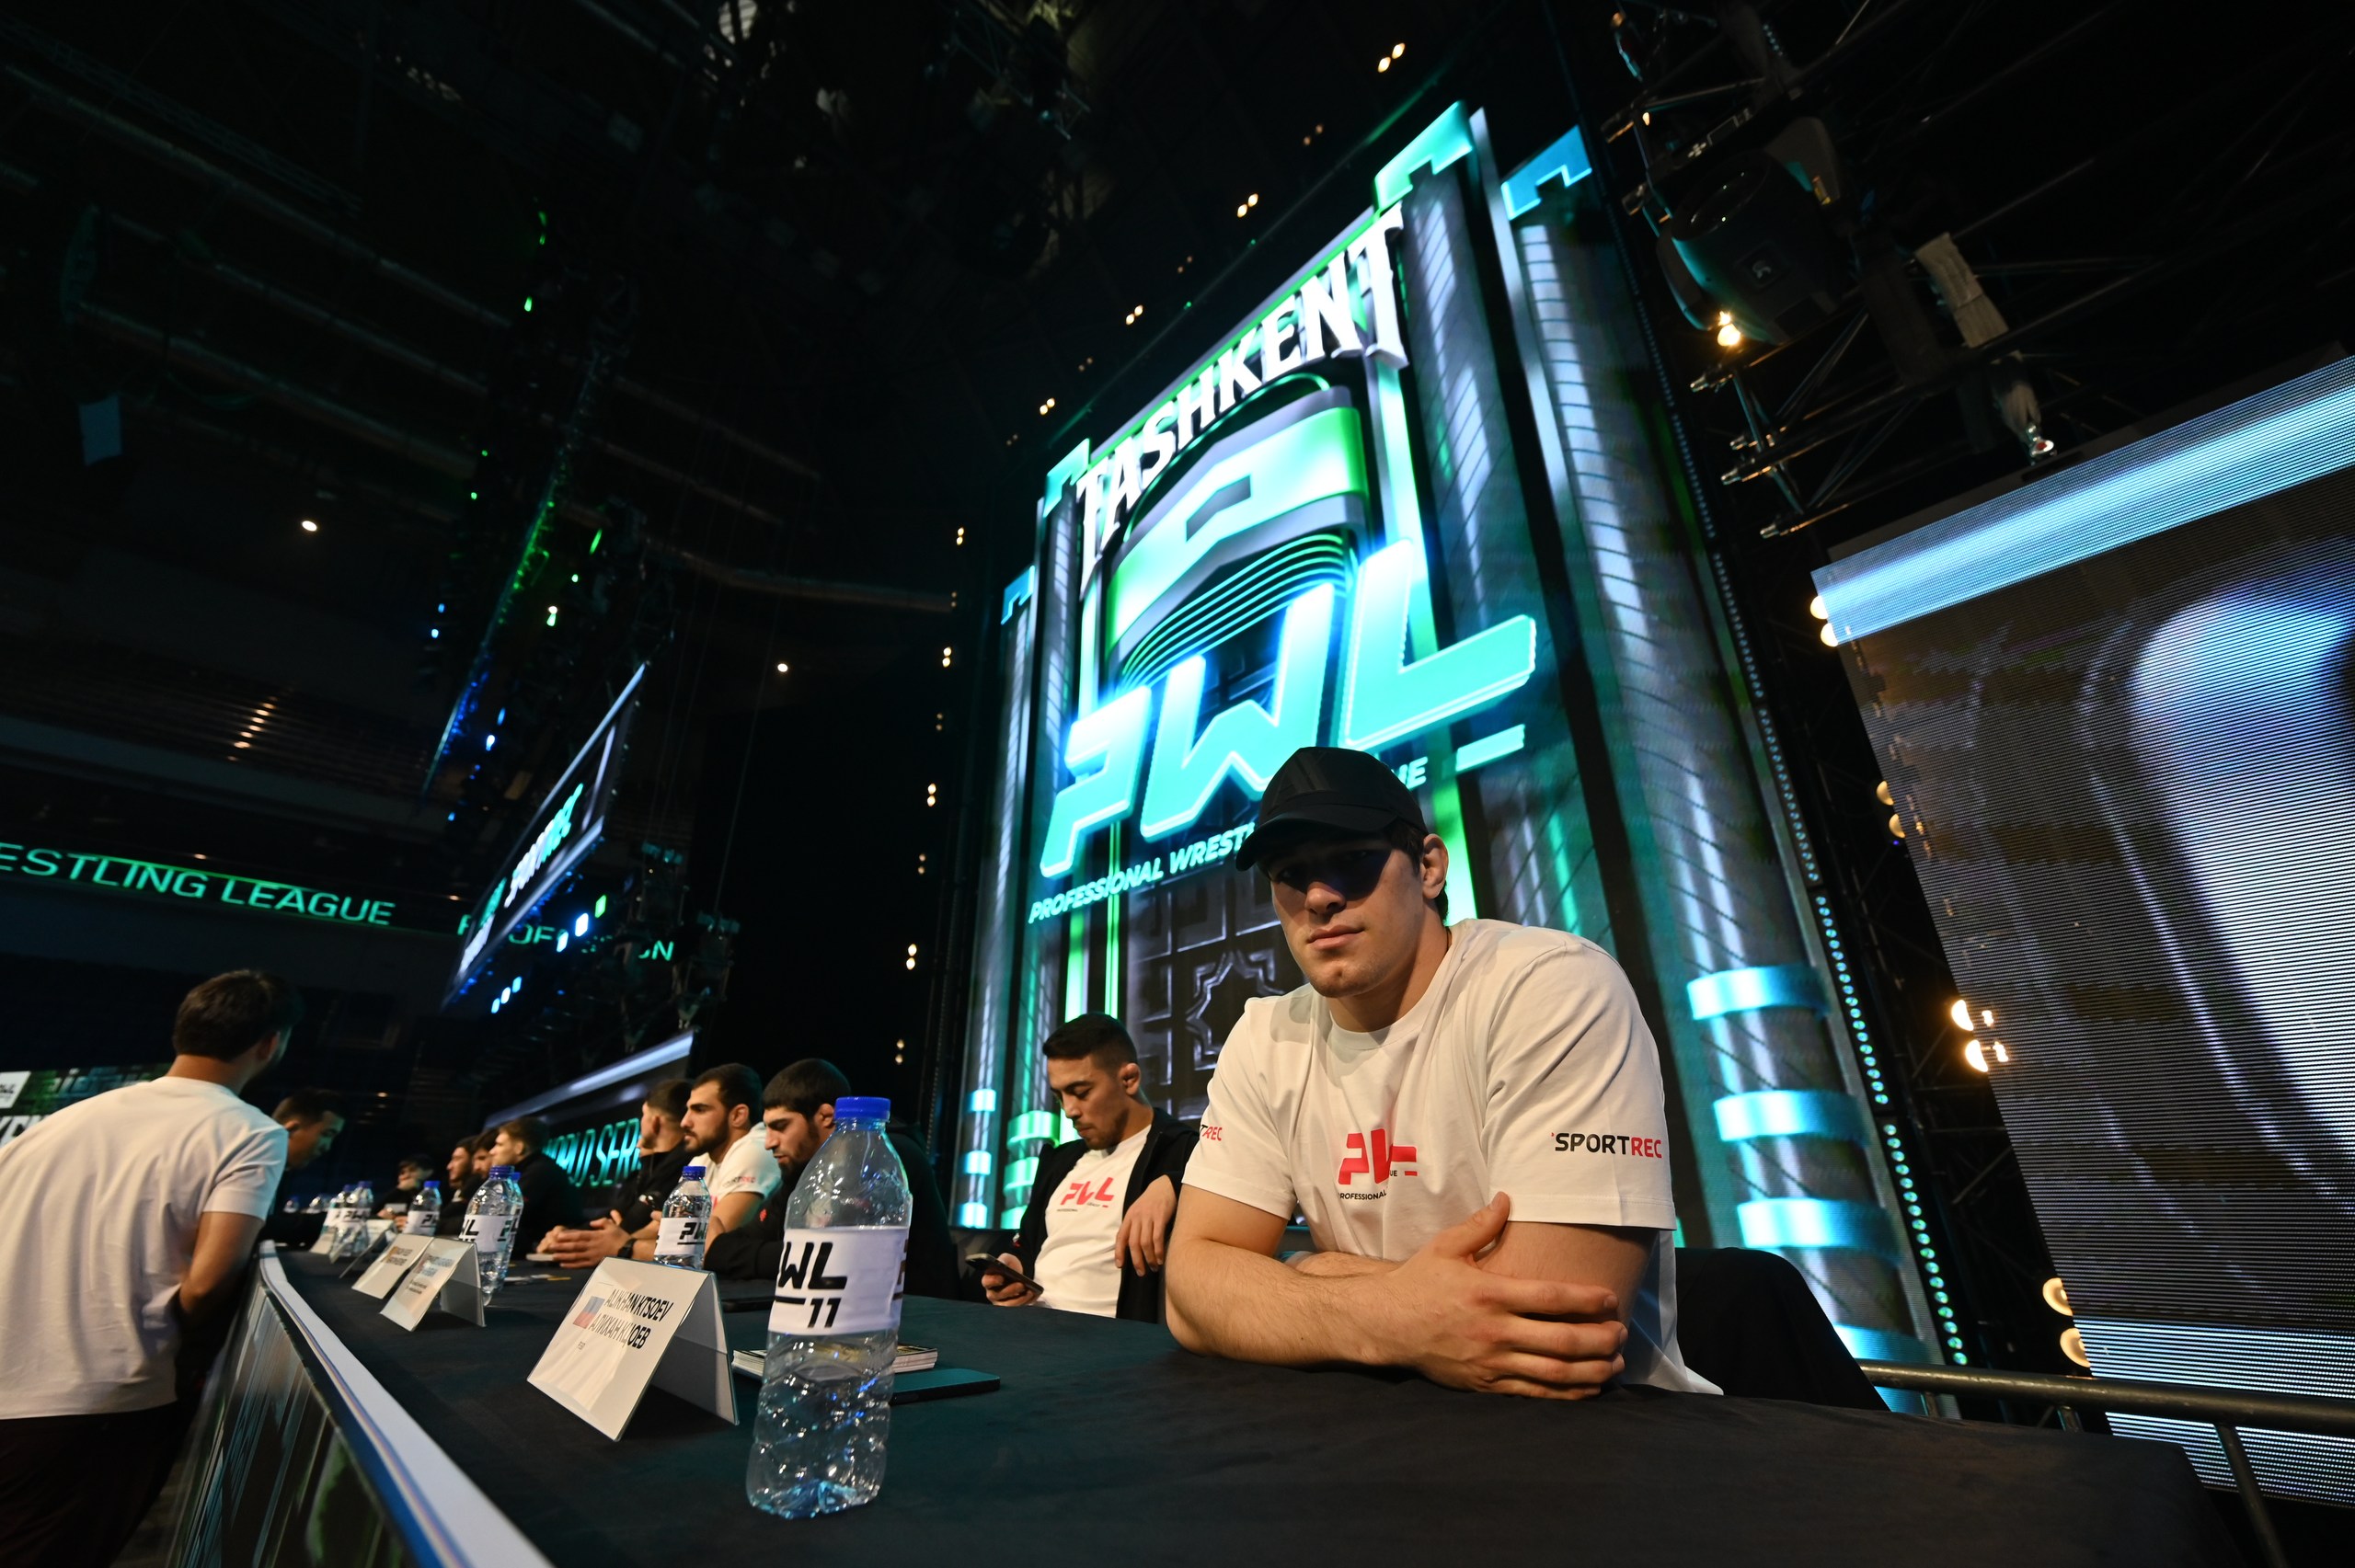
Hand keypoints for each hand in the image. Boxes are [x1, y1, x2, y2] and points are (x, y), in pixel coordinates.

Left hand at [543, 1223, 630, 1269]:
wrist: (628, 1251)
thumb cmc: (620, 1237)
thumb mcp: (612, 1226)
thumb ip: (601, 1222)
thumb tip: (591, 1223)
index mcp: (595, 1236)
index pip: (579, 1235)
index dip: (568, 1236)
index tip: (558, 1235)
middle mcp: (591, 1246)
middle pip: (574, 1246)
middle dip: (561, 1246)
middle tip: (550, 1246)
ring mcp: (592, 1255)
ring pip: (575, 1256)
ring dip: (563, 1256)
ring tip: (553, 1256)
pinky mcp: (594, 1263)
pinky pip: (580, 1265)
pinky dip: (571, 1265)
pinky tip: (563, 1264)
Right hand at [980, 1252, 1039, 1306]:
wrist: (1017, 1273)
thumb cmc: (1009, 1266)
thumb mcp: (1006, 1259)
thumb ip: (1003, 1260)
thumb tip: (1002, 1264)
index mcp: (988, 1280)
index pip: (987, 1282)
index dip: (993, 1281)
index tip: (1002, 1278)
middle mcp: (992, 1293)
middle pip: (998, 1295)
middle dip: (1010, 1290)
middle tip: (1022, 1284)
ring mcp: (1001, 1302)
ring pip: (1008, 1305)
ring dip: (1019, 1299)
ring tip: (1030, 1291)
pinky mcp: (1011, 1306)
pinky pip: (1018, 1307)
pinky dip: (1027, 1301)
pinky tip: (1034, 1294)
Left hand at [1115, 1176, 1178, 1275]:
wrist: (1165, 1186)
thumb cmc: (1151, 1202)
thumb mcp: (1138, 1211)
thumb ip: (1135, 1226)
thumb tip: (1132, 1247)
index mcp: (1129, 1217)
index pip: (1121, 1236)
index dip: (1119, 1252)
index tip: (1120, 1265)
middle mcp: (1137, 1217)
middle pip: (1133, 1243)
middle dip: (1136, 1260)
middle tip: (1141, 1272)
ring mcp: (1149, 1217)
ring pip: (1145, 1242)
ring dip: (1149, 1258)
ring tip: (1153, 1267)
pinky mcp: (1161, 1217)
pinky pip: (1158, 1237)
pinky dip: (1159, 1250)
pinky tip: (1161, 1258)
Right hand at [1368, 1193, 1625, 1399]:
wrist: (1387, 1325)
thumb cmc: (1419, 1282)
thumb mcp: (1445, 1247)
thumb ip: (1481, 1224)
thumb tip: (1508, 1198)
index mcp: (1490, 1293)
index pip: (1551, 1297)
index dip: (1587, 1300)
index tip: (1611, 1299)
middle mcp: (1495, 1330)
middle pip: (1562, 1339)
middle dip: (1600, 1338)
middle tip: (1622, 1332)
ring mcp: (1492, 1361)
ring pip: (1554, 1371)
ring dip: (1592, 1369)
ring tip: (1616, 1362)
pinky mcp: (1486, 1383)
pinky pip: (1534, 1392)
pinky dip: (1567, 1393)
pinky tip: (1588, 1387)